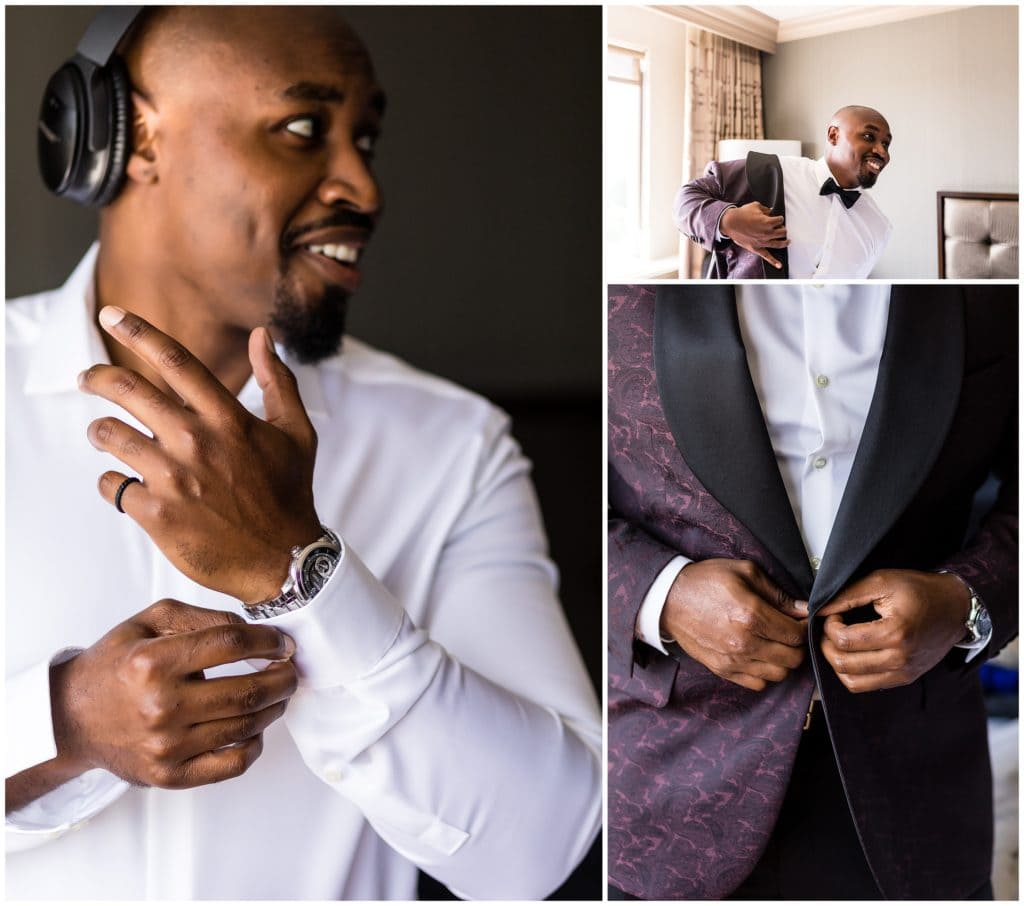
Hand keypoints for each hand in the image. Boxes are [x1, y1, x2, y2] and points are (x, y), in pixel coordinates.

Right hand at [50, 600, 297, 788]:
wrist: (71, 717)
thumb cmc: (116, 664)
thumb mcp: (150, 621)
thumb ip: (203, 617)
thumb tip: (253, 629)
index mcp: (154, 662)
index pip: (231, 644)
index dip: (268, 641)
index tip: (282, 642)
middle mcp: (160, 706)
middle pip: (247, 691)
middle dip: (283, 678)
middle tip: (291, 670)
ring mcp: (166, 746)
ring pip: (245, 726)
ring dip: (274, 707)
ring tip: (278, 693)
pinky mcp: (170, 774)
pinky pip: (232, 764)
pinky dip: (254, 744)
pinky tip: (255, 728)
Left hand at [79, 307, 321, 603]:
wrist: (283, 559)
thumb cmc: (290, 492)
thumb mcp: (297, 432)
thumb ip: (278, 381)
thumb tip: (261, 336)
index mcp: (229, 418)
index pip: (176, 361)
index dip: (139, 332)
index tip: (113, 315)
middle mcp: (197, 441)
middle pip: (128, 390)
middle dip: (97, 377)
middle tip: (87, 378)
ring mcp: (174, 478)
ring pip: (110, 436)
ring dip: (100, 431)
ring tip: (104, 435)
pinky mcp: (156, 514)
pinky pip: (112, 485)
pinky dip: (112, 482)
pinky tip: (125, 485)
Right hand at [660, 559, 807, 691]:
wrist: (669, 598)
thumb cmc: (706, 581)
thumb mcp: (745, 572)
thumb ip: (777, 593)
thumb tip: (804, 609)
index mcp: (752, 615)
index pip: (797, 635)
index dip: (804, 627)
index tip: (799, 620)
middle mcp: (744, 642)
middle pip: (792, 658)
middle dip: (796, 645)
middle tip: (789, 632)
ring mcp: (732, 660)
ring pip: (778, 674)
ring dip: (782, 661)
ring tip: (774, 644)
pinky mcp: (722, 669)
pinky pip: (757, 684)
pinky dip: (764, 673)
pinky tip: (758, 656)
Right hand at [719, 202, 788, 268]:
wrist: (730, 222)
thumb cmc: (741, 214)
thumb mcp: (755, 206)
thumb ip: (765, 209)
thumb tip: (770, 211)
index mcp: (768, 222)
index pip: (780, 220)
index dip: (779, 218)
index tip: (777, 218)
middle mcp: (767, 233)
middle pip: (782, 232)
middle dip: (782, 229)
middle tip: (781, 228)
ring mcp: (762, 242)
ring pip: (778, 243)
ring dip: (784, 242)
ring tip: (787, 241)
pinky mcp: (756, 248)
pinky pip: (766, 256)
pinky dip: (773, 261)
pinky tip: (779, 265)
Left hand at [817, 570, 970, 692]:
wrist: (955, 607)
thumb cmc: (919, 590)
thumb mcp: (882, 582)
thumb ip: (848, 595)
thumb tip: (819, 610)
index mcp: (896, 634)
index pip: (844, 640)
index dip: (829, 626)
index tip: (834, 614)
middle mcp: (900, 659)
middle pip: (843, 664)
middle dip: (827, 645)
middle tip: (832, 628)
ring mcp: (903, 673)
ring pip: (852, 681)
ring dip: (836, 662)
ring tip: (839, 642)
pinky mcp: (904, 678)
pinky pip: (866, 686)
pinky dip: (852, 673)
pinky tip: (853, 653)